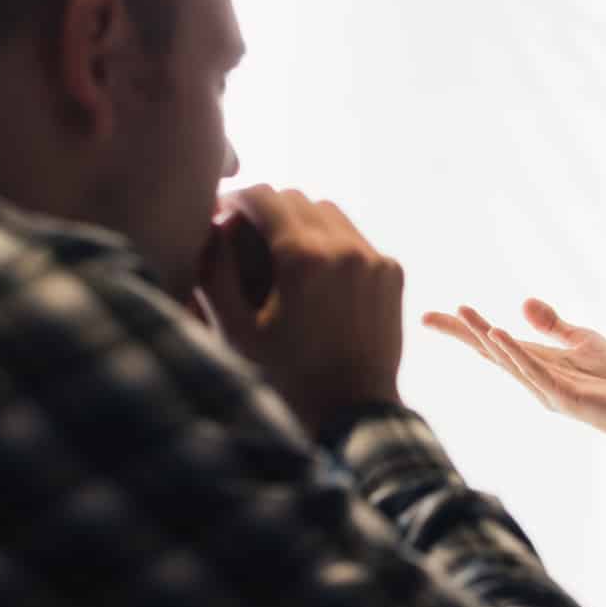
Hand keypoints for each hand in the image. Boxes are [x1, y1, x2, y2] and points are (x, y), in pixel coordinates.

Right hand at [200, 185, 403, 434]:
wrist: (352, 410)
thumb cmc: (284, 377)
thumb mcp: (235, 329)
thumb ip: (216, 270)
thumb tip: (213, 223)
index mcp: (303, 256)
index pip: (264, 196)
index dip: (236, 198)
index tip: (221, 212)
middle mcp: (344, 247)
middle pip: (297, 199)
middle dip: (268, 208)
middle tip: (246, 230)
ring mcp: (374, 258)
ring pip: (330, 213)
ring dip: (302, 221)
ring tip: (280, 248)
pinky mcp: (392, 273)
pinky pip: (356, 239)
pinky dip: (333, 243)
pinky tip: (316, 271)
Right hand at [422, 299, 605, 451]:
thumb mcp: (583, 341)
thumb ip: (553, 324)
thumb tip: (522, 302)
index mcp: (538, 361)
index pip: (494, 342)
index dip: (466, 329)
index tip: (433, 316)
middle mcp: (534, 376)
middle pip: (490, 351)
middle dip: (461, 334)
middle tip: (426, 317)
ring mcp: (546, 387)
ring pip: (508, 359)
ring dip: (484, 336)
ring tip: (462, 314)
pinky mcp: (563, 396)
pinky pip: (534, 370)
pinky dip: (516, 353)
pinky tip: (498, 335)